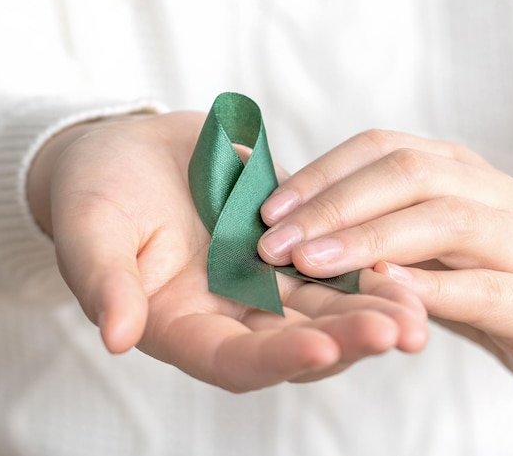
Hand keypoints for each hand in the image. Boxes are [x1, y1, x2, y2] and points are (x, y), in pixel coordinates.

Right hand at [27, 114, 427, 392]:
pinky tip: (407, 259)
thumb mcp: (91, 231)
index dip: (275, 358)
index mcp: (183, 326)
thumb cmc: (97, 191)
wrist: (133, 153)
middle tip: (403, 330)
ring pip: (326, 308)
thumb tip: (114, 334)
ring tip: (421, 307)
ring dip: (375, 309)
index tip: (320, 346)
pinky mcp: (291, 246)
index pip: (232, 359)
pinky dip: (368, 265)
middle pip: (296, 342)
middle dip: (349, 339)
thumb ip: (103, 281)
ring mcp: (264, 283)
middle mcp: (232, 315)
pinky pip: (335, 262)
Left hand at [257, 129, 512, 389]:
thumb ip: (371, 221)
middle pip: (406, 173)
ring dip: (369, 239)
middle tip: (273, 242)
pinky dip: (429, 287)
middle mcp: (485, 189)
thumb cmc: (481, 268)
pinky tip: (383, 291)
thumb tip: (287, 215)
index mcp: (452, 167)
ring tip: (310, 263)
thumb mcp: (423, 234)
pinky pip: (482, 288)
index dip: (318, 174)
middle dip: (332, 205)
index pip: (378, 148)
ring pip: (444, 220)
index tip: (265, 209)